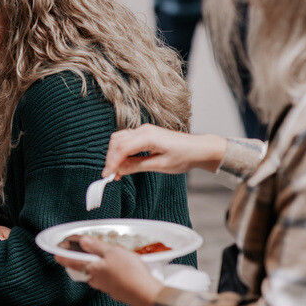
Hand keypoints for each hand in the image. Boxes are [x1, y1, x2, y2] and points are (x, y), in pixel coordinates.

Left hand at [54, 236, 163, 305]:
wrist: (147, 294)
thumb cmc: (130, 272)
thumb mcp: (113, 252)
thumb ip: (97, 247)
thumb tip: (83, 241)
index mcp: (94, 269)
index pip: (74, 262)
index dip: (64, 258)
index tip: (56, 256)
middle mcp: (98, 280)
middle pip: (85, 272)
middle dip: (83, 266)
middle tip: (81, 260)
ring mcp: (108, 289)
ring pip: (97, 280)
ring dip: (97, 273)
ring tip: (102, 266)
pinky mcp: (119, 294)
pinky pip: (110, 285)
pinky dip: (111, 279)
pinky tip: (119, 276)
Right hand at [103, 124, 227, 179]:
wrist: (198, 149)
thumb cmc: (184, 156)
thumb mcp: (160, 165)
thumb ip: (137, 166)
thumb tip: (119, 170)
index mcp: (148, 136)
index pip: (121, 148)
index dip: (112, 162)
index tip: (107, 175)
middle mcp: (143, 130)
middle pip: (116, 142)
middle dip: (111, 159)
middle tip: (111, 175)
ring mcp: (143, 130)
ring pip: (119, 140)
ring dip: (114, 154)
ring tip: (117, 171)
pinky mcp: (144, 134)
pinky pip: (126, 140)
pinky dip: (121, 151)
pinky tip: (123, 163)